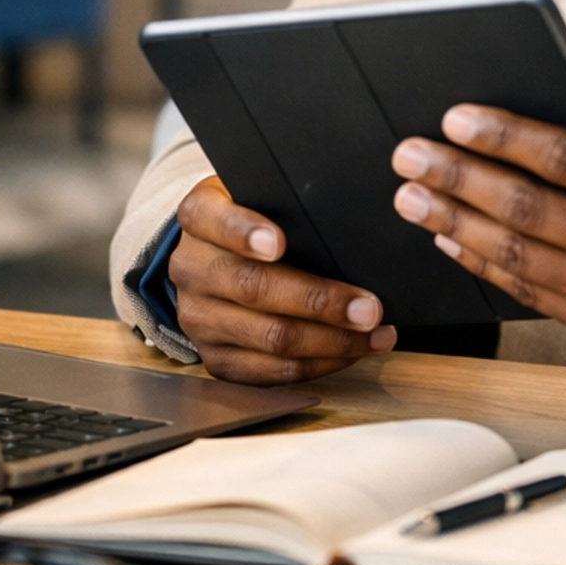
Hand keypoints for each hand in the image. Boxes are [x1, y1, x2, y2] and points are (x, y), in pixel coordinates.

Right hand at [170, 176, 396, 383]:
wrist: (216, 257)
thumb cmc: (257, 219)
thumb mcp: (260, 194)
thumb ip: (289, 201)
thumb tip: (350, 220)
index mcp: (199, 218)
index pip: (213, 220)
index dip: (244, 232)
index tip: (278, 242)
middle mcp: (191, 269)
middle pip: (253, 288)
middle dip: (318, 301)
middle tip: (367, 308)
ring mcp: (199, 319)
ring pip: (269, 337)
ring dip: (331, 341)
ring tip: (374, 333)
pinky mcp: (216, 357)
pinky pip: (270, 371)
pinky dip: (319, 364)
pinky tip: (352, 352)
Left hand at [389, 82, 565, 366]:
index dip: (505, 136)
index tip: (457, 117)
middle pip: (527, 208)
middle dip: (458, 178)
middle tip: (408, 155)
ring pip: (517, 256)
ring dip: (454, 223)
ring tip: (411, 198)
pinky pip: (529, 293)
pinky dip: (483, 266)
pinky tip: (451, 240)